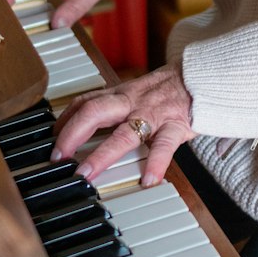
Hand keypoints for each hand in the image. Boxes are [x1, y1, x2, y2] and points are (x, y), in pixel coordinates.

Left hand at [51, 64, 193, 187]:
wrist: (206, 75)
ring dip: (101, 155)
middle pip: (94, 112)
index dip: (64, 120)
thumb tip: (90, 121)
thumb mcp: (139, 90)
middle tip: (56, 157)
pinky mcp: (176, 125)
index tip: (51, 138)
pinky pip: (164, 145)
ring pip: (123, 133)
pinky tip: (148, 180)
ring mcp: (153, 114)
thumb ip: (118, 104)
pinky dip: (155, 163)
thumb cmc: (172, 87)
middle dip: (71, 134)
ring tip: (86, 174)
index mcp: (122, 94)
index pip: (85, 101)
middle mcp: (133, 102)